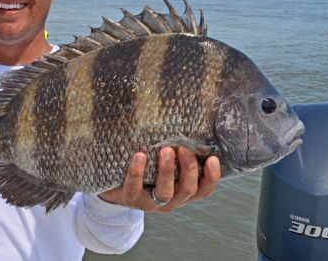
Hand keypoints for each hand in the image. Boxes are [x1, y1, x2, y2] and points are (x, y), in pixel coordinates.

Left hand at [98, 147, 220, 212]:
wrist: (115, 188)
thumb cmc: (145, 171)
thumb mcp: (162, 165)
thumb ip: (176, 154)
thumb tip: (189, 123)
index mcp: (181, 193)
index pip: (203, 190)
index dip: (211, 177)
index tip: (212, 159)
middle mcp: (169, 201)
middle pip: (187, 190)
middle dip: (189, 168)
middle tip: (183, 148)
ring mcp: (150, 203)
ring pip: (165, 192)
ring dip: (168, 171)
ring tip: (165, 150)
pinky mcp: (130, 199)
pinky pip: (134, 188)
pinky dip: (137, 172)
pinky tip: (139, 155)